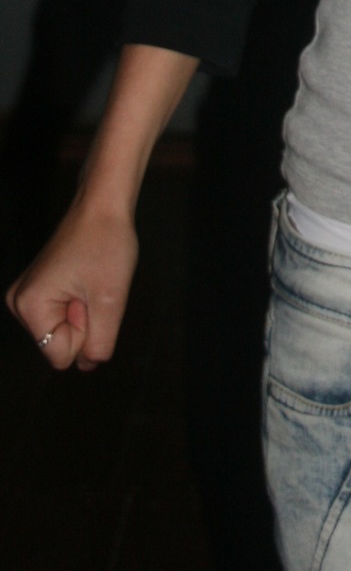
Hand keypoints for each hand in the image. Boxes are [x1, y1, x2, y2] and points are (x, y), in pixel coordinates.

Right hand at [5, 197, 138, 372]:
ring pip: (63, 331)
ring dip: (84, 313)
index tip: (89, 296)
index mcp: (29, 306)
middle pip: (59, 344)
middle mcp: (19, 304)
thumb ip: (100, 342)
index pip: (61, 355)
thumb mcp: (111, 300)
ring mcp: (26, 296)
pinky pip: (63, 316)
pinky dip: (80, 304)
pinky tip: (84, 279)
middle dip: (84, 322)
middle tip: (91, 286)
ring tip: (89, 280)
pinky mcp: (38, 289)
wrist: (103, 205)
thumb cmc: (107, 244)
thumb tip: (88, 365)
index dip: (85, 332)